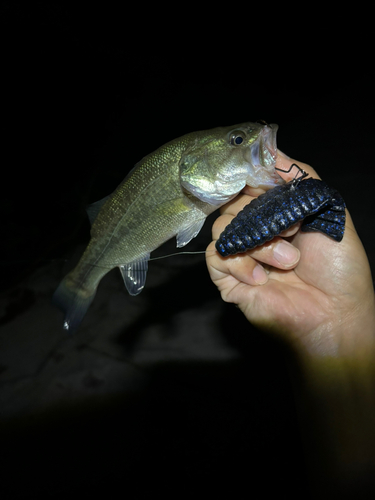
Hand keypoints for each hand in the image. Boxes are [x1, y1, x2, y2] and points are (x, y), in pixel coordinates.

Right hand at [206, 153, 374, 356]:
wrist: (335, 315)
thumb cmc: (339, 267)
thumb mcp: (328, 209)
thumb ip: (299, 176)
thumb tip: (270, 145)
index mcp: (276, 213)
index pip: (249, 184)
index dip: (251, 178)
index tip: (260, 180)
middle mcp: (256, 230)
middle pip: (233, 203)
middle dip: (262, 214)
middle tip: (292, 230)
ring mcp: (241, 254)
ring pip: (223, 227)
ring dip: (258, 243)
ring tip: (286, 261)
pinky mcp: (229, 279)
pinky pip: (215, 256)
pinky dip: (239, 263)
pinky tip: (262, 279)